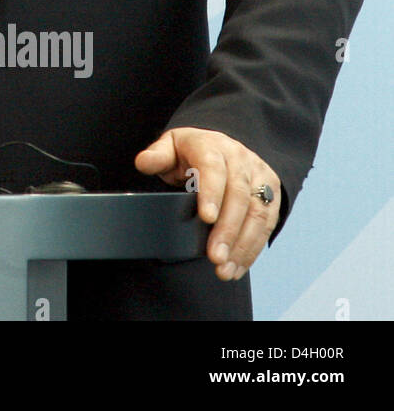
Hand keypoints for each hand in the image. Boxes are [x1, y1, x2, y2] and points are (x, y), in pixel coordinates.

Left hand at [135, 127, 280, 281]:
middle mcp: (239, 158)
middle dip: (228, 229)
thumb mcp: (170, 148)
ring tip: (225, 269)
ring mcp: (259, 175)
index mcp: (211, 146)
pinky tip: (238, 266)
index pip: (213, 168)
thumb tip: (142, 162)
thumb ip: (157, 156)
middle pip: (238, 195)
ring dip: (243, 245)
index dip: (211, 193)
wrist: (220, 145)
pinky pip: (268, 223)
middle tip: (215, 257)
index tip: (206, 219)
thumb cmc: (190, 151)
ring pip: (258, 212)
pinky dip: (253, 248)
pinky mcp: (272, 193)